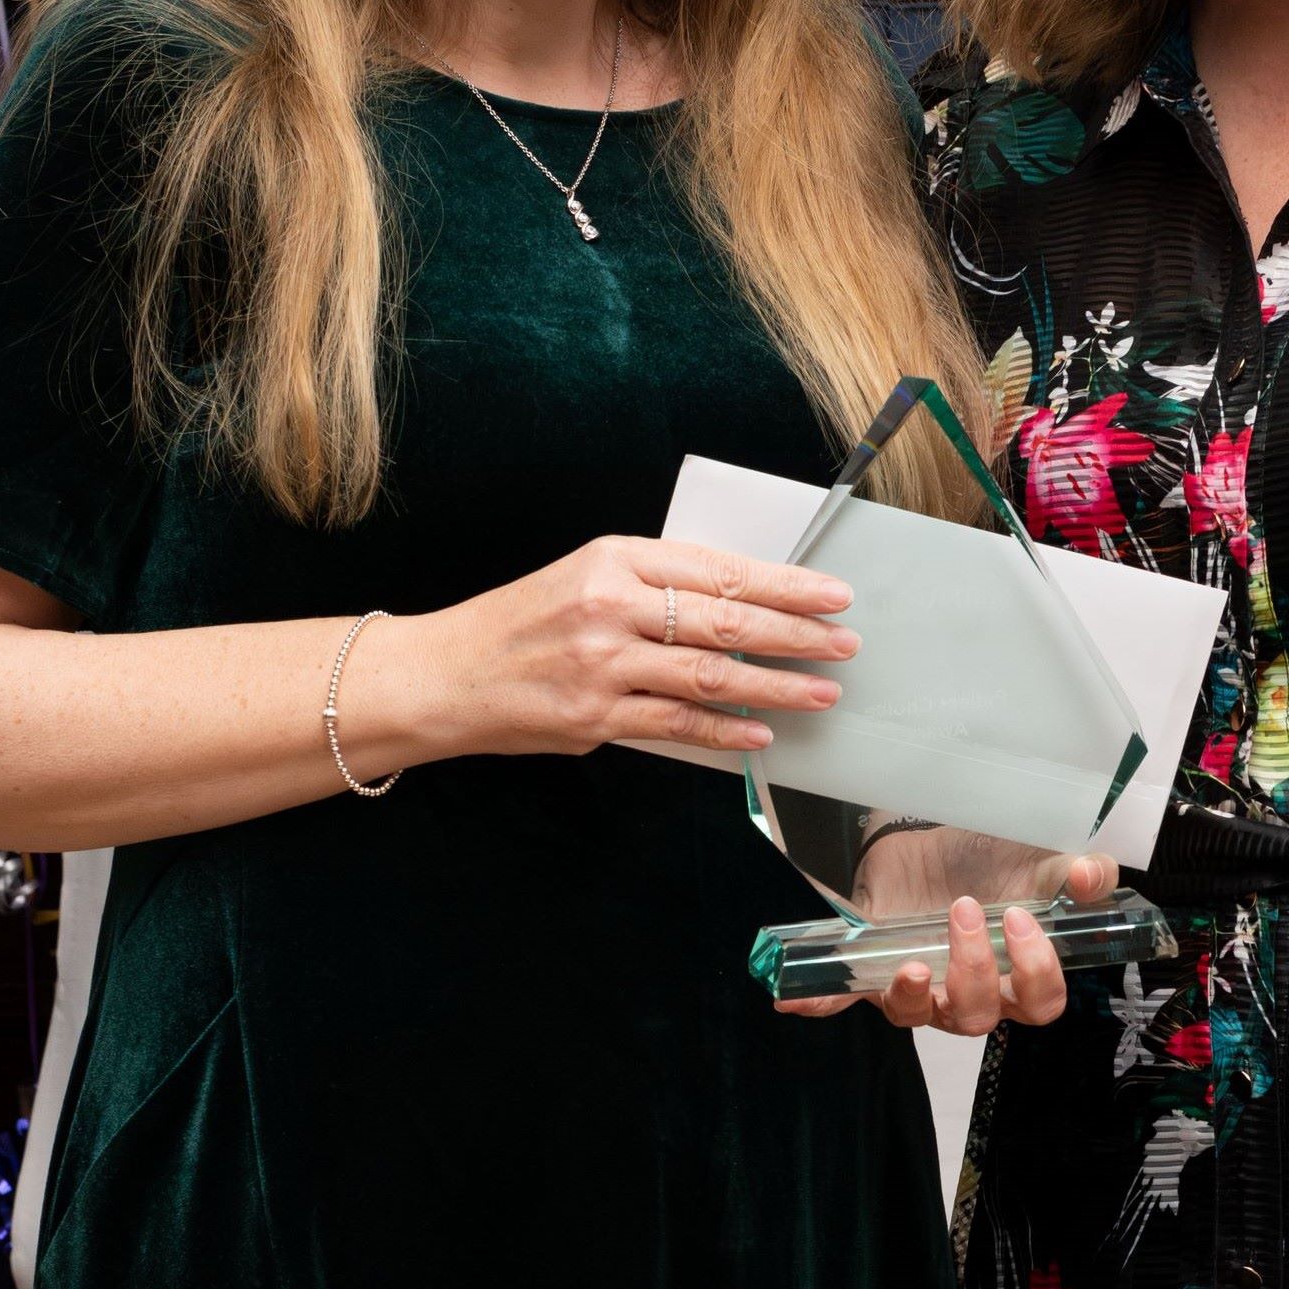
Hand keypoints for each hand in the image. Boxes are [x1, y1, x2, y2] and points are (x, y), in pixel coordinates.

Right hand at [426, 536, 856, 758]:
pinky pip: (674, 723)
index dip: (784, 583)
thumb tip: (742, 605)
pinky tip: (761, 731)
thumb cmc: (522, 622)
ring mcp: (602, 662)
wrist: (443, 673)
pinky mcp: (592, 716)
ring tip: (823, 691)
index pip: (720, 569)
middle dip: (797, 632)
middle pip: (726, 618)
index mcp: (615, 557)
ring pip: (710, 673)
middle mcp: (610, 604)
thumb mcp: (585, 576)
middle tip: (844, 642)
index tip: (831, 594)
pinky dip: (724, 729)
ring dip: (776, 684)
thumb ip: (654, 586)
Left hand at [779, 852, 1120, 1033]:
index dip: (1034, 973)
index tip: (1020, 921)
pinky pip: (844, 1000)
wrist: (930, 838)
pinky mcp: (871, 970)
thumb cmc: (988, 859)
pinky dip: (820, 1003)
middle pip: (977, 1018)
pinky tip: (793, 999)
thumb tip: (1094, 876)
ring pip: (918, 1019)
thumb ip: (1072, 872)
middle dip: (973, 972)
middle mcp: (968, 991)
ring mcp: (918, 983)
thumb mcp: (1034, 858)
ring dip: (911, 996)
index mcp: (1016, 972)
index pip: (1039, 1004)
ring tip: (908, 963)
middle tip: (964, 911)